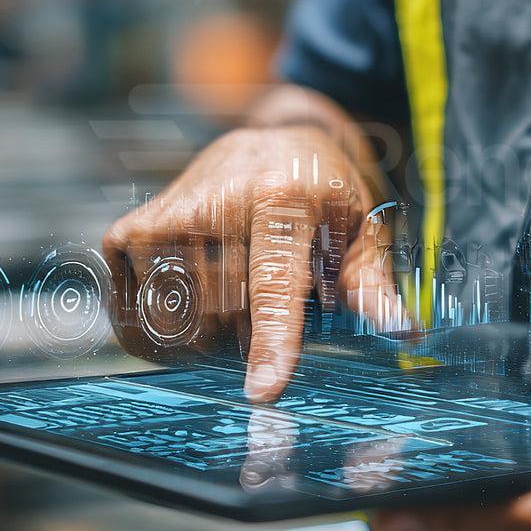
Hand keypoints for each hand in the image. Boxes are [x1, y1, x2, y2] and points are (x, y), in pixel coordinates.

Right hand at [102, 125, 399, 400]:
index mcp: (282, 197)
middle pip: (226, 320)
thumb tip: (404, 329)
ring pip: (182, 327)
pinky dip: (166, 336)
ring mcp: (164, 217)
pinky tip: (194, 306)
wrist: (273, 139)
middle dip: (254, 338)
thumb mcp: (360, 230)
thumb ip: (372, 284)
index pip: (273, 285)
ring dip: (212, 338)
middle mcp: (215, 202)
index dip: (271, 342)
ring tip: (239, 297)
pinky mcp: (126, 232)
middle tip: (275, 307)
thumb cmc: (325, 194)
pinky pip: (138, 321)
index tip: (264, 391)